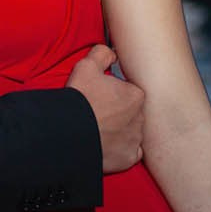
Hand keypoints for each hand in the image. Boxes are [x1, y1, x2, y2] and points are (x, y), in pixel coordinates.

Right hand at [66, 46, 144, 174]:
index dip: (114, 93)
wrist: (69, 133)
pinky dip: (121, 149)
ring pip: (132, 132)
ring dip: (120, 131)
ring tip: (101, 130)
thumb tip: (112, 54)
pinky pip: (130, 153)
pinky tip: (107, 145)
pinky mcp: (128, 158)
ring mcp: (135, 139)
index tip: (102, 96)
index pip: (129, 92)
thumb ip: (103, 53)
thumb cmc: (79, 99)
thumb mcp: (87, 66)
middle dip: (119, 113)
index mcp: (136, 95)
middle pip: (132, 113)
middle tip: (100, 113)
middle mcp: (141, 118)